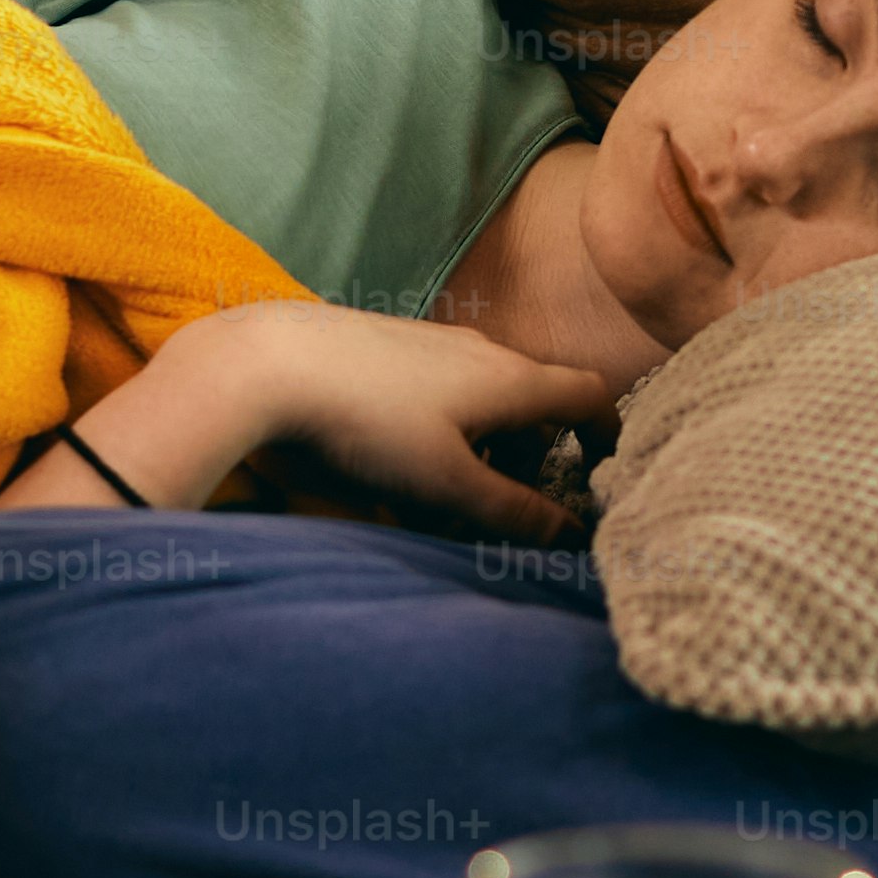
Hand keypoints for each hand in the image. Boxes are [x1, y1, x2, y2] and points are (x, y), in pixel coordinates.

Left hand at [178, 302, 614, 540]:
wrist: (268, 363)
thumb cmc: (366, 424)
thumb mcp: (447, 485)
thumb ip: (513, 513)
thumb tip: (570, 534)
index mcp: (510, 380)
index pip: (589, 394)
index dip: (608, 434)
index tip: (604, 471)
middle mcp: (480, 351)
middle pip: (534, 403)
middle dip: (530, 459)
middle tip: (501, 509)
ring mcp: (432, 343)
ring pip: (483, 399)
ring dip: (483, 448)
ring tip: (441, 496)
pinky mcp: (388, 345)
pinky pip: (440, 390)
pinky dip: (443, 429)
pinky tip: (395, 461)